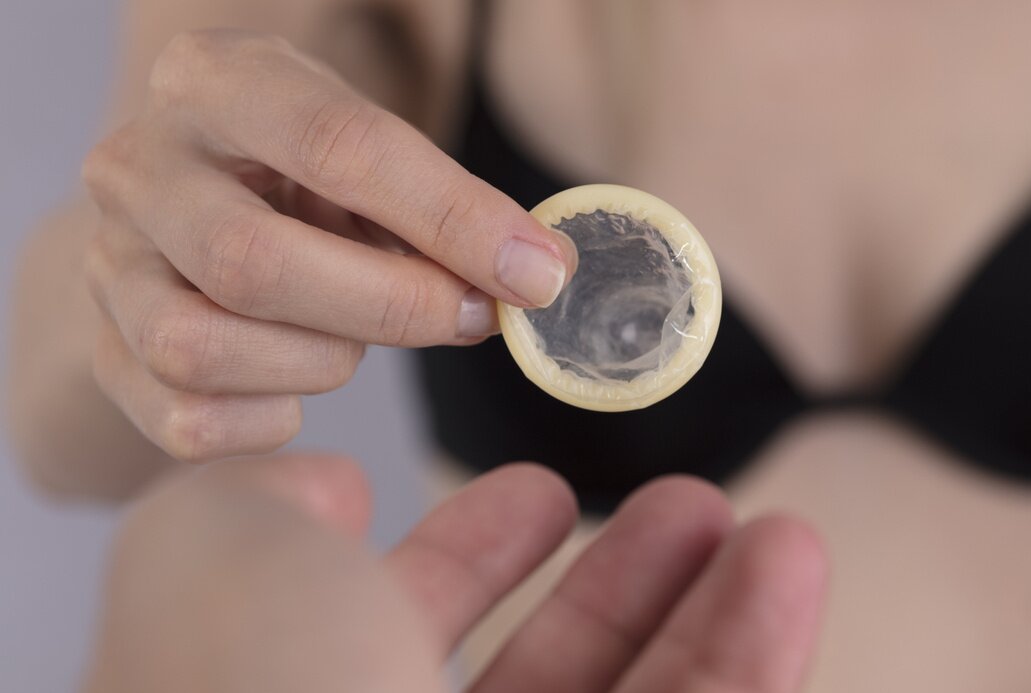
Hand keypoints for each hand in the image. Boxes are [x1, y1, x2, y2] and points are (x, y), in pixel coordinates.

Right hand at [81, 29, 575, 461]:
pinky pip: (188, 422)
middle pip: (253, 260)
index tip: (537, 272)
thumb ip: (442, 207)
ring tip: (352, 339)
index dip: (450, 217)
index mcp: (214, 82)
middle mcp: (139, 167)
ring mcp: (109, 267)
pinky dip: (270, 420)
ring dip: (317, 362)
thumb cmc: (304, 181)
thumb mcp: (369, 159)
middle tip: (467, 317)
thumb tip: (533, 276)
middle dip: (388, 305)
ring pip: (201, 347)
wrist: (193, 212)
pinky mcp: (106, 354)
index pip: (337, 144)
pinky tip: (297, 386)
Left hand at [85, 456, 826, 692]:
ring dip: (715, 614)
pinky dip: (756, 654)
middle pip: (540, 688)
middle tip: (685, 506)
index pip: (389, 642)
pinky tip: (789, 570)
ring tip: (774, 533)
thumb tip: (321, 492)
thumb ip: (249, 514)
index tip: (538, 494)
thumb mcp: (221, 577)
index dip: (463, 559)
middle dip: (617, 587)